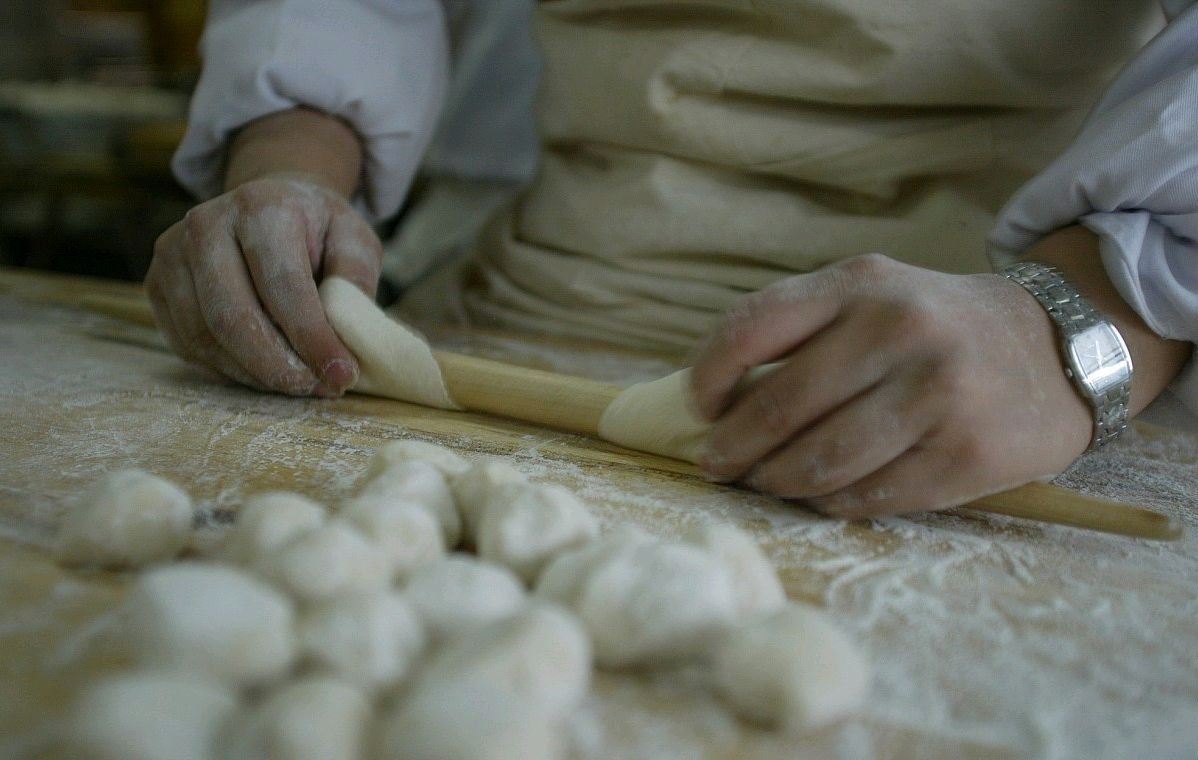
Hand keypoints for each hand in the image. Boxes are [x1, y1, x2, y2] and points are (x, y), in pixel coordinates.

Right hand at [146, 174, 381, 395]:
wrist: (268, 206)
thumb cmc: (317, 230)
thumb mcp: (353, 241)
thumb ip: (354, 283)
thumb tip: (346, 341)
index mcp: (261, 207)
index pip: (284, 286)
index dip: (313, 339)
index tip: (342, 375)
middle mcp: (207, 225)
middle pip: (233, 317)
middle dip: (279, 367)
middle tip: (317, 389)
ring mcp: (172, 254)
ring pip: (205, 338)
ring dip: (255, 374)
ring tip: (298, 383)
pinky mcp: (157, 284)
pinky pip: (188, 345)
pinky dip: (230, 370)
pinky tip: (265, 372)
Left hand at [689, 253, 1093, 517]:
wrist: (1055, 348)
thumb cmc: (933, 326)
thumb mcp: (871, 295)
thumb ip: (797, 330)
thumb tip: (712, 400)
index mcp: (861, 284)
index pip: (750, 329)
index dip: (708, 377)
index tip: (699, 407)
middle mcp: (899, 332)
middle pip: (779, 408)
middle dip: (731, 447)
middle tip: (716, 463)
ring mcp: (937, 395)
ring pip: (820, 463)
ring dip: (774, 482)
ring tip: (762, 481)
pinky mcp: (965, 456)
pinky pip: (867, 497)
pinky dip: (828, 503)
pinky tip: (819, 494)